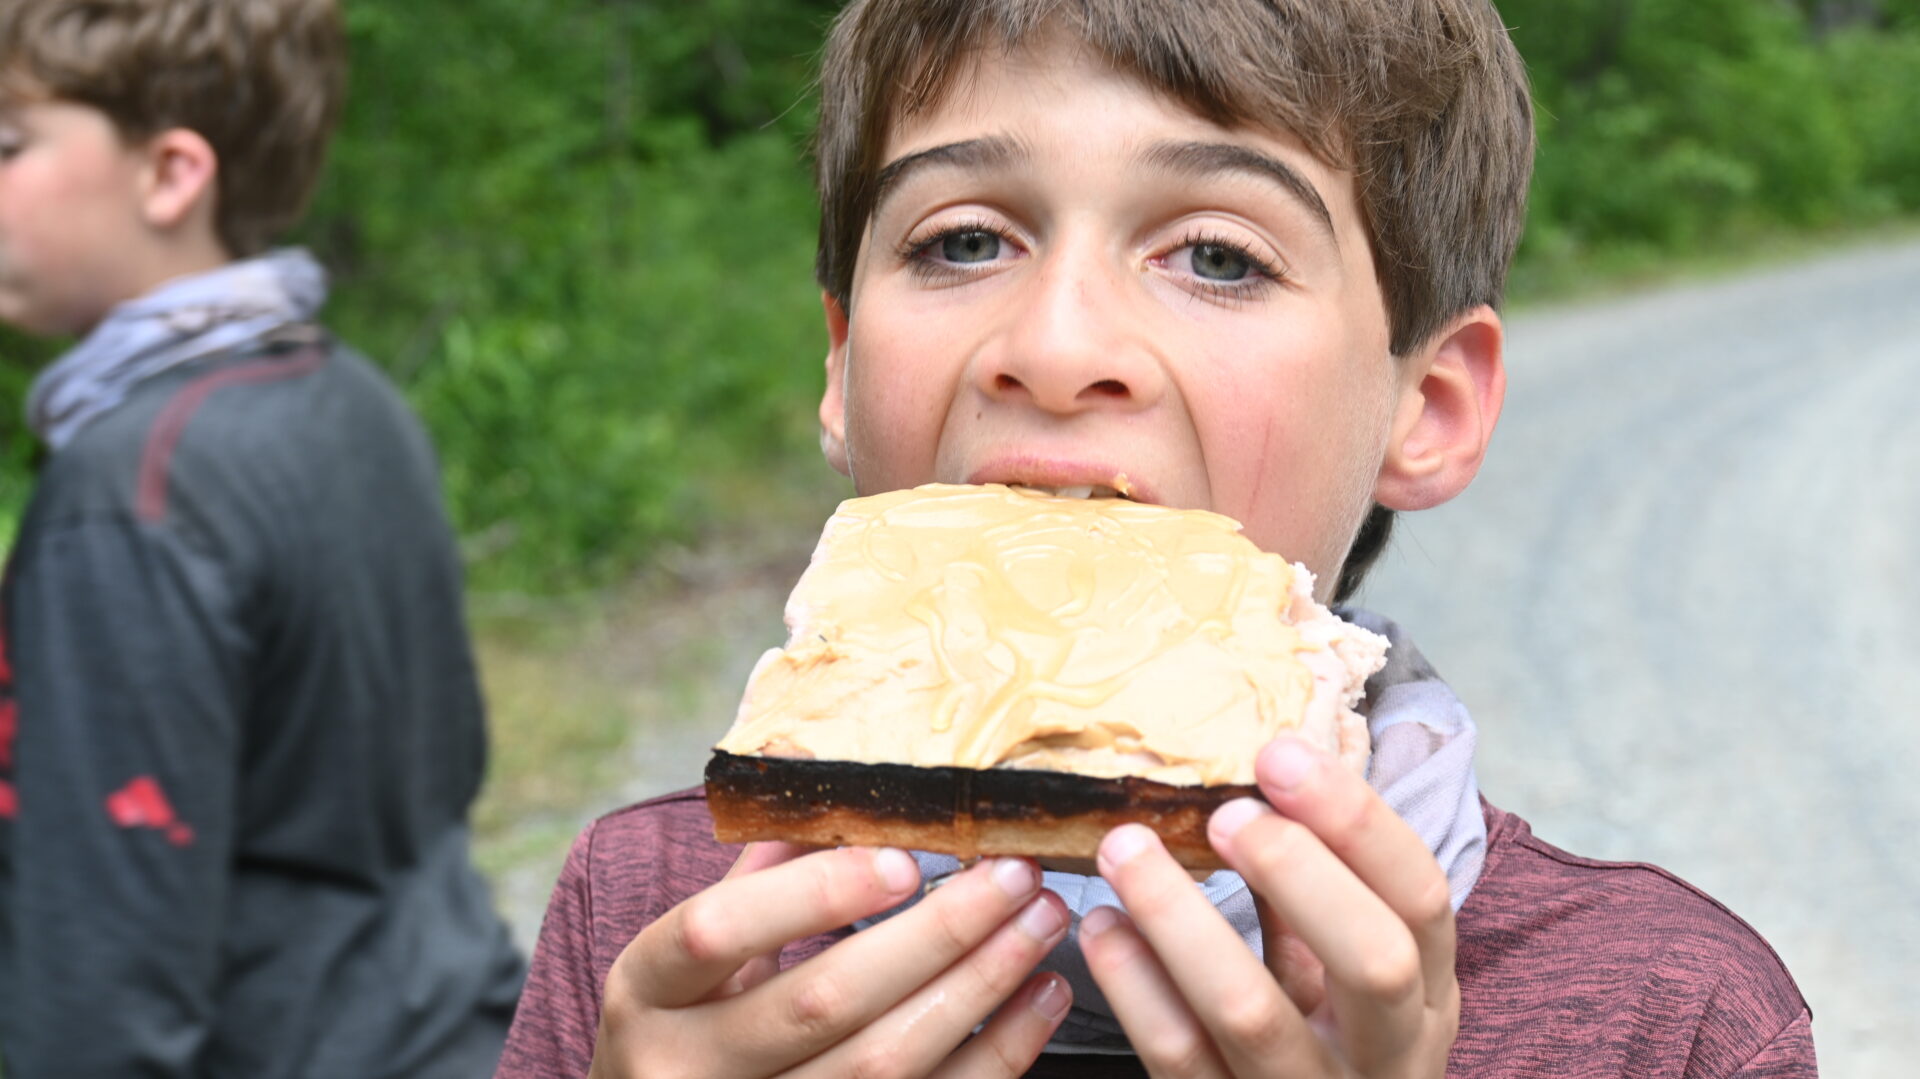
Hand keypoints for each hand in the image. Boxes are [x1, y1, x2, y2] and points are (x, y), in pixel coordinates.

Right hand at [589, 842, 1073, 1078]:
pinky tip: (1038, 998)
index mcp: (647, 990)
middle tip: (1013, 874)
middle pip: (821, 1002)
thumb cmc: (690, 1019)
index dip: (812, 894)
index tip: (907, 858)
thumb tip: (811, 754)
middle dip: (934, 934)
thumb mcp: (697, 949)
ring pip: (882, 1065)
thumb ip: (760, 865)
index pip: (718, 930)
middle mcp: (685, 1068)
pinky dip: (995, 1054)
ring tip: (1040, 921)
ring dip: (978, 988)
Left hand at [1080, 737, 1458, 1076]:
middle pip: (1373, 961)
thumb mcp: (1349, 974)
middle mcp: (1388, 1054)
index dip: (1357, 820)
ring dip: (1179, 917)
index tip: (1279, 753)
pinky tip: (1104, 926)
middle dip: (1296, 870)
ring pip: (1250, 1013)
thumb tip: (1259, 780)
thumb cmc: (1328, 1043)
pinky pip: (1178, 1054)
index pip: (1421, 896)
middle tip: (1222, 813)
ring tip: (1124, 848)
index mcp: (1431, 995)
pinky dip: (1132, 983)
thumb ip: (1319, 893)